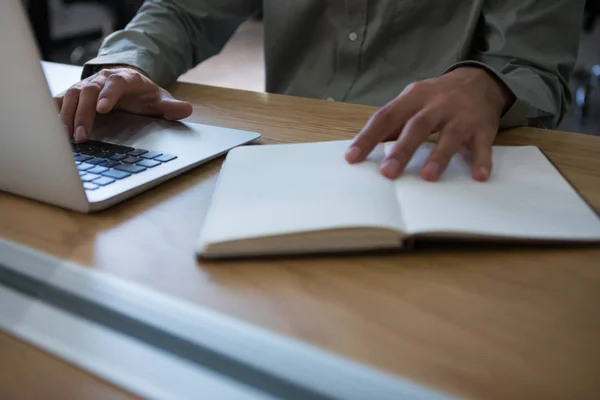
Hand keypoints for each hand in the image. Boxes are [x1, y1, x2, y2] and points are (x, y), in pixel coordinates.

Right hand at [55, 66, 192, 142]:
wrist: (129, 83)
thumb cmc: (144, 94)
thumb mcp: (160, 99)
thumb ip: (172, 107)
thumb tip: (187, 110)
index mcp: (124, 79)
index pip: (114, 84)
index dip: (108, 95)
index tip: (102, 109)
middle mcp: (101, 79)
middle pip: (88, 92)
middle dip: (83, 114)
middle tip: (81, 136)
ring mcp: (86, 85)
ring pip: (71, 95)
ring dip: (66, 115)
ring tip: (66, 137)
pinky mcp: (75, 93)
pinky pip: (60, 99)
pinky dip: (53, 110)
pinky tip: (50, 126)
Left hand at [345, 67, 513, 180]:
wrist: (480, 80)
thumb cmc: (437, 97)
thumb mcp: (413, 101)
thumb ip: (393, 122)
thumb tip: (365, 146)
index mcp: (413, 98)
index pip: (386, 116)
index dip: (368, 137)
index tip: (353, 157)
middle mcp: (437, 104)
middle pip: (417, 126)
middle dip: (402, 150)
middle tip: (388, 173)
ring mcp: (461, 115)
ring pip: (450, 135)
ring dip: (439, 156)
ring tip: (428, 176)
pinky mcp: (483, 127)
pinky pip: (483, 145)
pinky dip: (481, 160)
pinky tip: (478, 176)